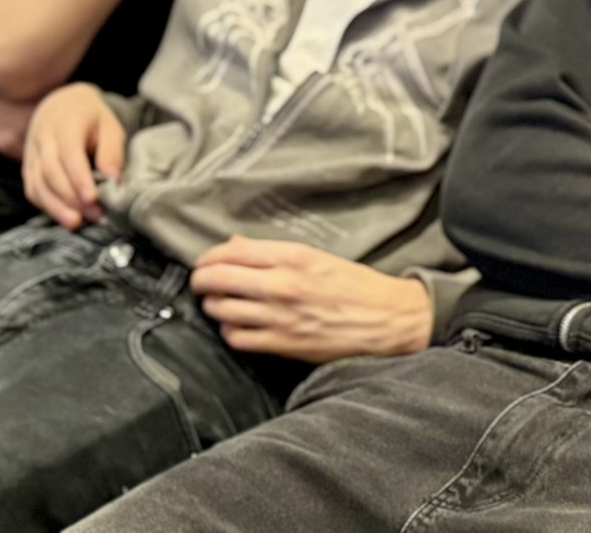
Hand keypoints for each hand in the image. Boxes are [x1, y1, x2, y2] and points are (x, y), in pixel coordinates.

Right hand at [23, 83, 125, 227]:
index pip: (69, 154)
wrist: (61, 105)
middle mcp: (43, 138)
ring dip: (56, 207)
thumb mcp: (109, 126)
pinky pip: (32, 189)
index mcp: (66, 123)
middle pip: (50, 172)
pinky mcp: (27, 167)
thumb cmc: (91, 118)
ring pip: (37, 183)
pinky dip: (46, 206)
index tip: (93, 199)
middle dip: (71, 197)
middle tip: (93, 215)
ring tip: (77, 223)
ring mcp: (32, 153)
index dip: (79, 178)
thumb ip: (111, 151)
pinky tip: (64, 217)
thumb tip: (113, 180)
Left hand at [191, 238, 433, 363]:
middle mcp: (282, 284)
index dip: (210, 256)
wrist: (387, 319)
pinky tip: (237, 325)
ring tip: (220, 303)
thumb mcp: (319, 258)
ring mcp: (280, 316)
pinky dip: (230, 331)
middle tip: (202, 282)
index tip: (206, 261)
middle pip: (218, 279)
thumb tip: (234, 247)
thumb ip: (275, 253)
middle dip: (202, 280)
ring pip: (221, 309)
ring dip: (214, 306)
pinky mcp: (282, 344)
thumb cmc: (356, 285)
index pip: (232, 251)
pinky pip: (236, 338)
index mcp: (294, 257)